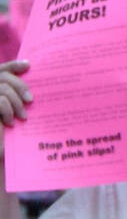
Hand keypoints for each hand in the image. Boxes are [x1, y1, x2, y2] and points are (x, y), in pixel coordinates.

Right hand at [0, 60, 31, 174]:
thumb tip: (31, 73)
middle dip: (19, 85)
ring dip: (15, 102)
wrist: (0, 153)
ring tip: (22, 116)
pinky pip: (0, 101)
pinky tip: (10, 121)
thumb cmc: (7, 135)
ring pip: (3, 88)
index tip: (29, 65)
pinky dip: (7, 109)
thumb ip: (18, 95)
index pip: (3, 69)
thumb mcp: (15, 110)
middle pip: (3, 76)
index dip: (14, 65)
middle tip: (30, 100)